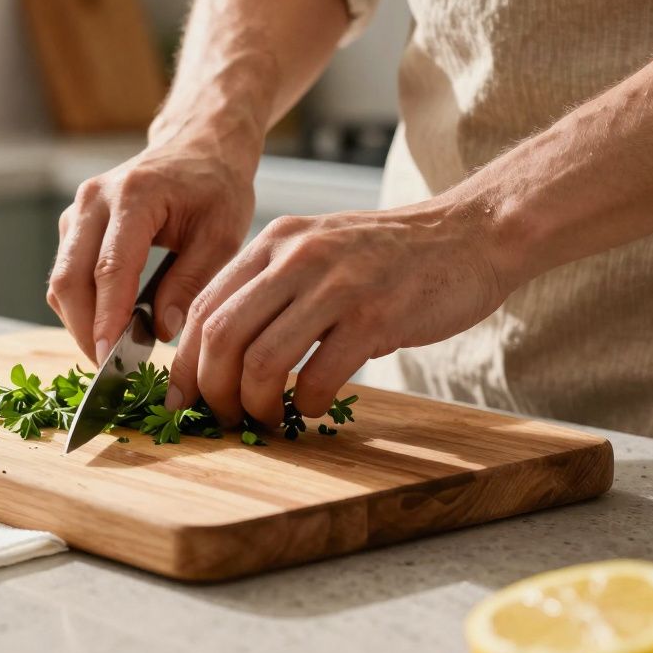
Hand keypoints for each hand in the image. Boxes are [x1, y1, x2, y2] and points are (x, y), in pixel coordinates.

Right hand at [48, 137, 258, 364]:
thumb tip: (163, 331)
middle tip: (113, 369)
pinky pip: (67, 275)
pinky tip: (113, 326)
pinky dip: (84, 307)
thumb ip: (192, 282)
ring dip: (82, 323)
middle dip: (86, 331)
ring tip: (118, 352)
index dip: (106, 320)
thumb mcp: (223, 234)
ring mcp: (78, 212)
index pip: (109, 268)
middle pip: (69, 279)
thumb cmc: (216, 187)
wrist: (198, 147)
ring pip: (61, 282)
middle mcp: (94, 200)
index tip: (111, 360)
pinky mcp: (74, 226)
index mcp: (133, 196)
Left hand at [164, 201, 511, 426]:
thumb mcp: (317, 251)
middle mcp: (297, 258)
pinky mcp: (375, 315)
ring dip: (254, 404)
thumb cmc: (389, 256)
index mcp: (274, 242)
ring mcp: (336, 285)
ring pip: (262, 360)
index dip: (185, 363)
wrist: (471, 234)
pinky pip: (318, 375)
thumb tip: (220, 353)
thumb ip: (271, 286)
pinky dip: (304, 403)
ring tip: (265, 418)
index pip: (205, 308)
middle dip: (212, 390)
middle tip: (223, 416)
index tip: (182, 399)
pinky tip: (311, 406)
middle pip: (221, 337)